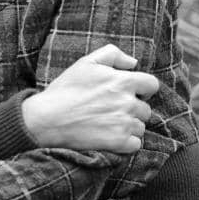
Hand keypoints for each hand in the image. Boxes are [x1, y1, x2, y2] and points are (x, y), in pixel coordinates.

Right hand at [22, 43, 159, 152]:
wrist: (47, 119)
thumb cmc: (66, 89)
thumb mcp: (86, 62)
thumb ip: (113, 55)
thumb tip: (134, 63)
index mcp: (123, 81)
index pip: (152, 85)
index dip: (142, 89)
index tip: (130, 93)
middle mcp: (128, 102)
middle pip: (146, 109)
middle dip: (133, 110)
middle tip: (111, 111)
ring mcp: (124, 124)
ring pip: (140, 127)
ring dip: (129, 127)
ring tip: (107, 124)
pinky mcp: (119, 143)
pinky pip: (136, 144)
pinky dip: (126, 143)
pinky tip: (109, 137)